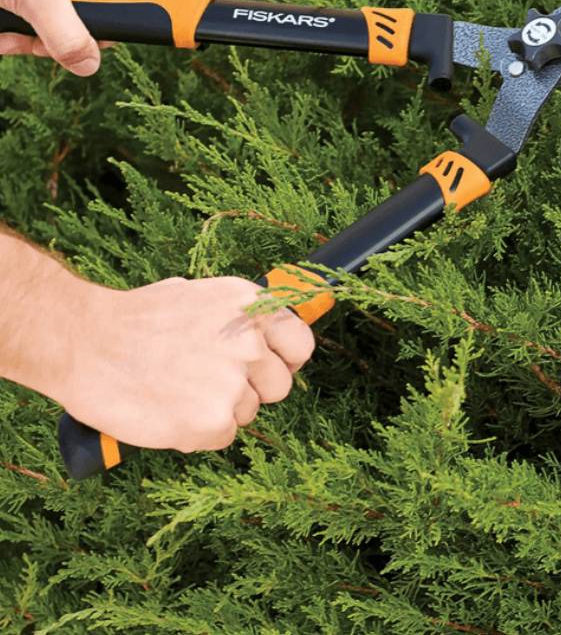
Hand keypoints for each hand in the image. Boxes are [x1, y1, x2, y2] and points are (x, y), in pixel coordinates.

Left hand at [0, 0, 151, 74]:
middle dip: (66, 35)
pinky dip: (20, 23)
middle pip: (96, 8)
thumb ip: (69, 38)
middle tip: (45, 45)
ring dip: (38, 35)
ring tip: (12, 38)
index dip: (132, 17)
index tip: (113, 41)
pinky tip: (2, 30)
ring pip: (62, 11)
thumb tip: (89, 66)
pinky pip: (36, 5)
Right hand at [59, 276, 314, 452]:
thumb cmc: (137, 319)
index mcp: (252, 306)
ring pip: (248, 413)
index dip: (283, 361)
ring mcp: (235, 382)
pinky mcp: (214, 421)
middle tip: (206, 381)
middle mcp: (252, 342)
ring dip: (220, 410)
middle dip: (250, 389)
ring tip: (177, 390)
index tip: (264, 367)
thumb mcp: (201, 297)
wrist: (86, 343)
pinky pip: (224, 437)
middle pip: (279, 387)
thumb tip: (266, 335)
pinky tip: (169, 411)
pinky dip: (199, 433)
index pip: (300, 345)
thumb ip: (239, 318)